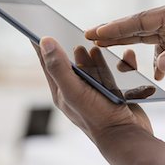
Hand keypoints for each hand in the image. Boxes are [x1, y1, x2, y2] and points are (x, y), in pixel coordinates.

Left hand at [32, 38, 152, 145]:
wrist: (128, 137)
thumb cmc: (98, 117)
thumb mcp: (74, 91)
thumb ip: (59, 67)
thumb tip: (45, 41)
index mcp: (62, 91)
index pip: (47, 63)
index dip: (42, 45)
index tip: (37, 27)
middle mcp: (77, 90)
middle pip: (72, 63)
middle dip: (73, 48)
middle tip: (72, 32)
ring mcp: (96, 91)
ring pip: (94, 66)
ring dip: (96, 54)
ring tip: (95, 45)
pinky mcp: (114, 91)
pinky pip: (115, 72)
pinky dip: (120, 63)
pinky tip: (125, 56)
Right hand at [85, 0, 164, 79]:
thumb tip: (158, 68)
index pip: (140, 20)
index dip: (116, 27)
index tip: (95, 32)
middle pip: (138, 26)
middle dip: (115, 33)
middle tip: (90, 37)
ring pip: (148, 37)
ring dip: (131, 46)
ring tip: (109, 53)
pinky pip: (164, 50)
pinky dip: (159, 62)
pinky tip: (158, 75)